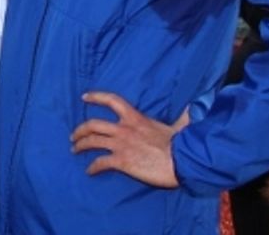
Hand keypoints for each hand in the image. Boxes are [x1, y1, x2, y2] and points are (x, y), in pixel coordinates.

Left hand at [70, 91, 189, 188]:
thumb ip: (182, 117)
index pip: (112, 101)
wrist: (181, 162)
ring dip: (80, 145)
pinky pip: (100, 163)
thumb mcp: (180, 126)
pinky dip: (92, 167)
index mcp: (136, 118)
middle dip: (80, 129)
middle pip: (93, 124)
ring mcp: (121, 145)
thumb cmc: (181, 145)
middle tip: (74, 136)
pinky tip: (89, 171)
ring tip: (74, 150)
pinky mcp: (121, 161)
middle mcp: (124, 129)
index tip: (84, 97)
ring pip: (92, 141)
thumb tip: (194, 108)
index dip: (96, 97)